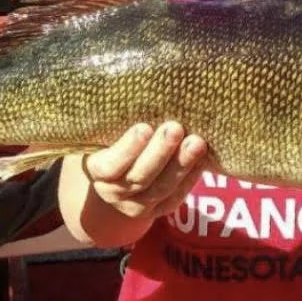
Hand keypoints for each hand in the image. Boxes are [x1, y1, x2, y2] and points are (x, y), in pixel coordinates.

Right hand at [83, 121, 208, 222]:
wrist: (117, 177)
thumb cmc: (112, 141)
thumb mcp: (106, 133)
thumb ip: (118, 122)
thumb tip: (143, 91)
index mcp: (97, 172)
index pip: (110, 166)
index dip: (127, 149)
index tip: (143, 127)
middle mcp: (114, 193)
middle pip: (140, 177)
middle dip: (160, 152)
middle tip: (175, 128)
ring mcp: (138, 205)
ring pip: (162, 188)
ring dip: (182, 164)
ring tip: (197, 142)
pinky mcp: (160, 210)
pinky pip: (177, 196)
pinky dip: (192, 176)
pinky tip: (204, 158)